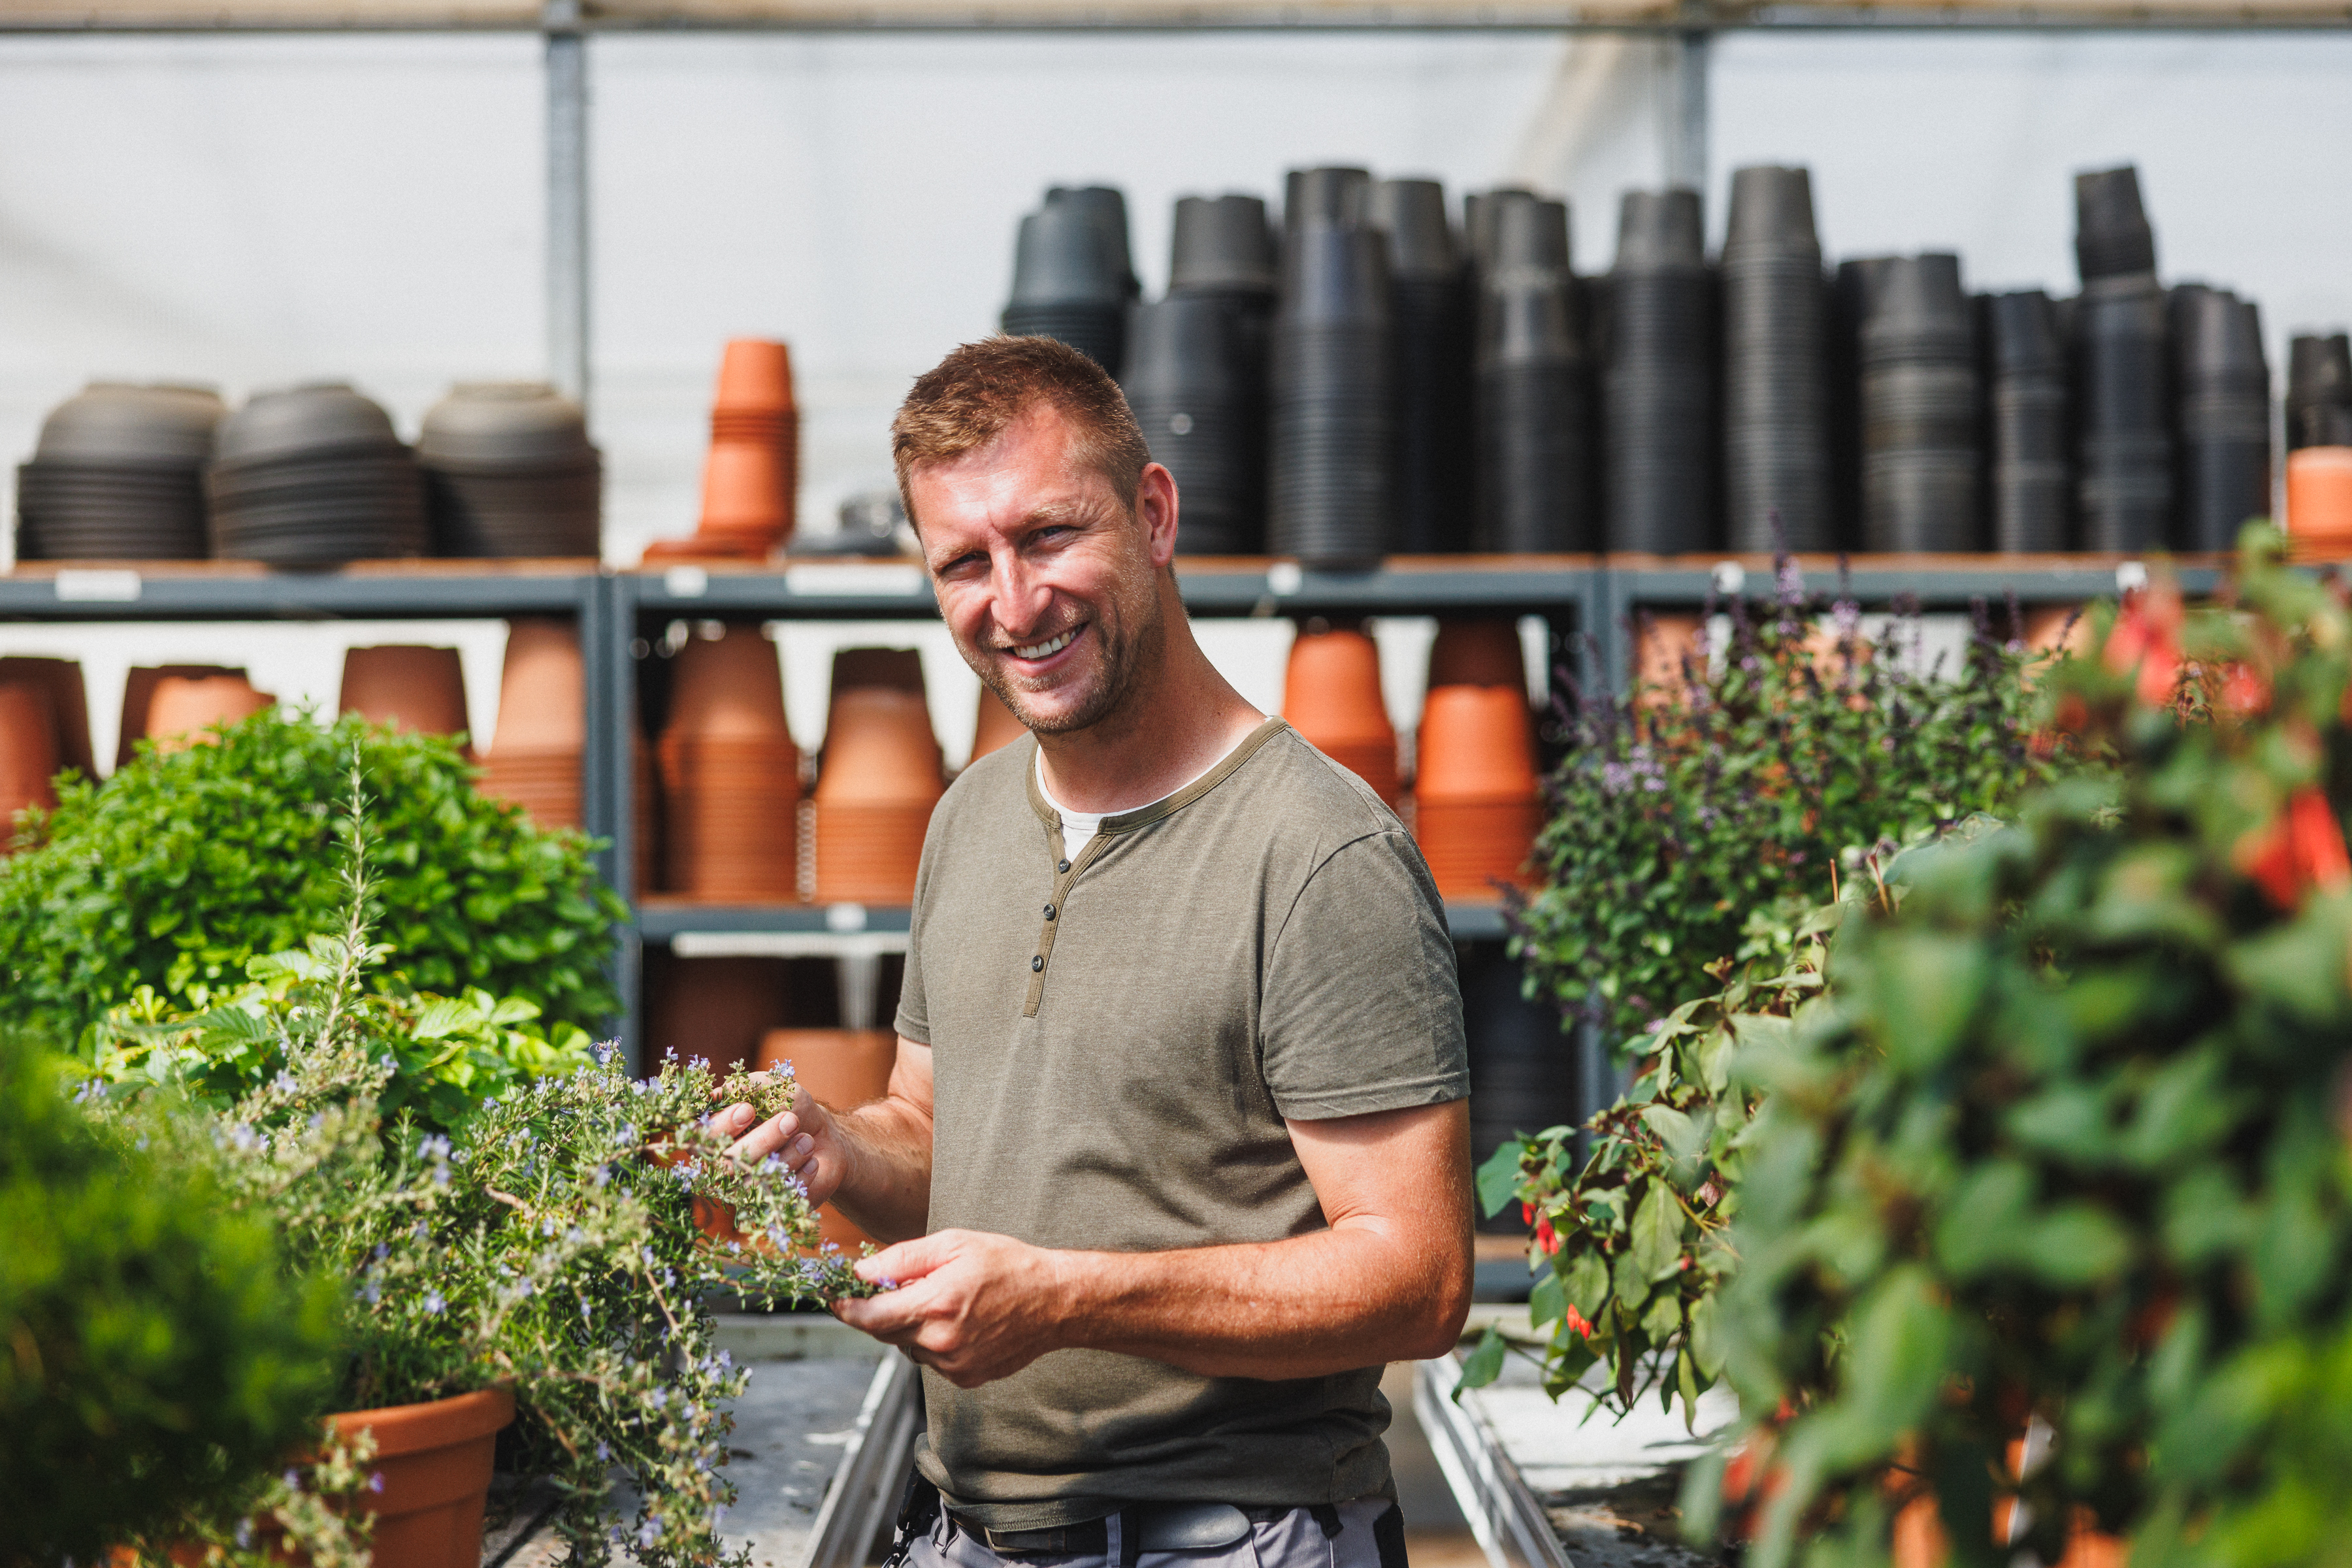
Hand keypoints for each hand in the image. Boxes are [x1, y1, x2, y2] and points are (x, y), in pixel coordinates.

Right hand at [710, 1084, 848, 1208]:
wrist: (826, 1138)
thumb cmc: (792, 1109)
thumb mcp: (777, 1088)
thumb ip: (749, 1086)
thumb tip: (718, 1094)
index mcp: (717, 1138)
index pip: (701, 1139)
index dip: (722, 1126)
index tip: (748, 1109)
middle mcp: (725, 1168)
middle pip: (727, 1164)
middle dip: (762, 1140)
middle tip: (790, 1120)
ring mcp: (747, 1191)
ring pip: (754, 1183)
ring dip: (786, 1157)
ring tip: (807, 1140)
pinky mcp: (772, 1208)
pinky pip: (780, 1198)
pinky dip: (800, 1176)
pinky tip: (812, 1161)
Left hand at [835, 1229, 1071, 1387]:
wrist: (1054, 1301)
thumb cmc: (1007, 1264)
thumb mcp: (953, 1244)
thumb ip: (902, 1259)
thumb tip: (862, 1271)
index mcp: (936, 1304)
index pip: (870, 1317)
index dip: (846, 1309)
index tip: (834, 1299)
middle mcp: (941, 1341)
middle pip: (885, 1332)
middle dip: (884, 1309)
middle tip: (903, 1286)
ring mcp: (954, 1365)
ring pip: (909, 1346)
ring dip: (912, 1326)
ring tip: (945, 1302)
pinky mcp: (965, 1378)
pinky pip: (931, 1360)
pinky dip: (934, 1342)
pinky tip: (960, 1322)